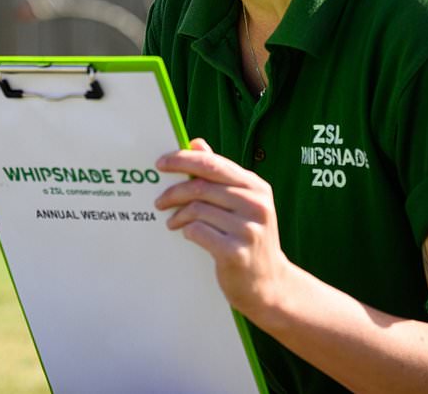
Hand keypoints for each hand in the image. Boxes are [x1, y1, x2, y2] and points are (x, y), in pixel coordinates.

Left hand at [154, 138, 291, 323]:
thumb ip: (219, 173)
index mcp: (256, 187)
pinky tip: (186, 234)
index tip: (161, 163)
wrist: (268, 283)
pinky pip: (198, 232)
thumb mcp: (242, 202)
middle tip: (159, 201)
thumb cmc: (248, 237)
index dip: (184, 161)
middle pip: (201, 186)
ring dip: (178, 215)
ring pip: (197, 210)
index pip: (213, 165)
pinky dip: (186, 231)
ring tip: (173, 221)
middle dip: (174, 191)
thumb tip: (196, 143)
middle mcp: (256, 205)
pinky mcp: (236, 252)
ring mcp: (249, 229)